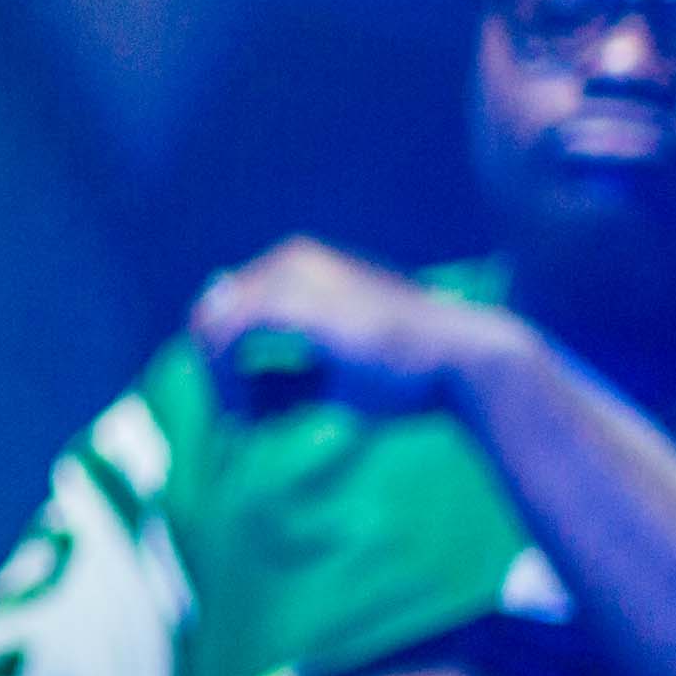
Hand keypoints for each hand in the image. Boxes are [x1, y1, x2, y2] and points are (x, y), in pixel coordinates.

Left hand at [191, 237, 521, 418]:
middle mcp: (293, 259)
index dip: (223, 359)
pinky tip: (244, 409)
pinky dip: (224, 373)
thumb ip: (285, 382)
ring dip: (219, 375)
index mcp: (303, 266)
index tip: (239, 406)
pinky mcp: (296, 301)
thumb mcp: (331, 378)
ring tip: (242, 416)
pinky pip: (229, 331)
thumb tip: (241, 407)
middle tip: (236, 416)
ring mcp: (293, 274)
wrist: (460, 359)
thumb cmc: (404, 370)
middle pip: (216, 310)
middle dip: (216, 368)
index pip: (233, 305)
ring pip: (215, 319)